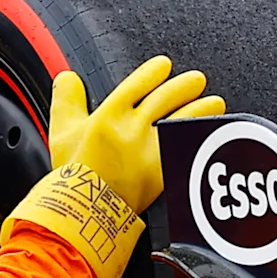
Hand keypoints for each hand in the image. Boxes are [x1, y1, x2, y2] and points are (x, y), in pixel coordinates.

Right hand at [48, 55, 223, 210]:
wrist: (85, 212)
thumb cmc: (74, 175)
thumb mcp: (61, 131)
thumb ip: (67, 100)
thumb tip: (68, 77)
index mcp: (109, 115)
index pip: (139, 83)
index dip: (154, 72)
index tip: (164, 65)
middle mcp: (133, 130)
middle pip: (166, 99)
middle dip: (185, 86)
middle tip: (197, 80)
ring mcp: (151, 152)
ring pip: (183, 121)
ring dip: (201, 109)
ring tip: (214, 102)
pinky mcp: (163, 173)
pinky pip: (187, 149)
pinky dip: (200, 139)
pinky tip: (208, 134)